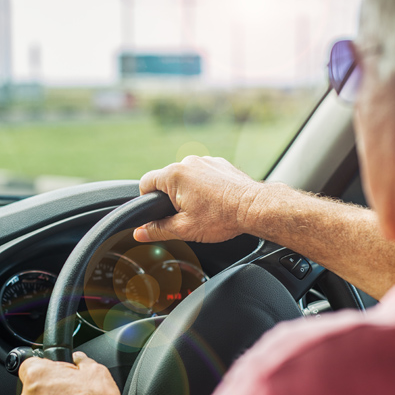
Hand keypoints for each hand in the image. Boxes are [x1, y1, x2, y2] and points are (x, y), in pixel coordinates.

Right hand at [135, 156, 263, 242]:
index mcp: (174, 175)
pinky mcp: (219, 164)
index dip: (146, 200)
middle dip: (171, 199)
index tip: (156, 213)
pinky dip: (204, 186)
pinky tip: (215, 202)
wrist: (254, 207)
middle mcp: (188, 162)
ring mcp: (206, 161)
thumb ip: (157, 230)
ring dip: (188, 192)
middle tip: (184, 216)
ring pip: (186, 177)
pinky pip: (203, 174)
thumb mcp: (184, 229)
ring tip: (203, 210)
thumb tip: (139, 233)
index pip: (145, 183)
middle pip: (167, 180)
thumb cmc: (222, 218)